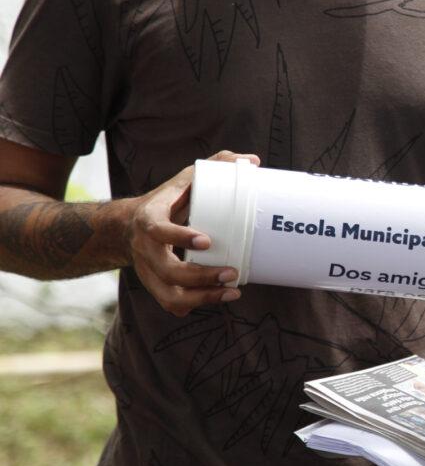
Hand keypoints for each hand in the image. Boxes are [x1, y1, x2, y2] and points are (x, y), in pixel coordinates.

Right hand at [128, 150, 260, 316]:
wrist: (129, 225)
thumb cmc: (168, 200)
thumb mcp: (185, 178)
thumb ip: (216, 165)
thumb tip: (253, 160)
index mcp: (149, 219)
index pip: (157, 230)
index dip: (179, 237)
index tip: (207, 241)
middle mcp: (144, 249)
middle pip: (167, 271)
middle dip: (201, 276)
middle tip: (232, 272)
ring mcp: (148, 270)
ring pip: (169, 295)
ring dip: (203, 297)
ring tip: (232, 291)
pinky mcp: (155, 284)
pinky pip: (172, 303)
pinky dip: (195, 304)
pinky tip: (218, 297)